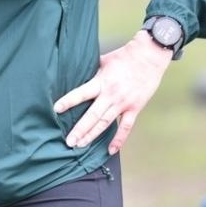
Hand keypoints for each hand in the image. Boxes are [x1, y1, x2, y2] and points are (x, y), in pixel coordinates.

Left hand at [53, 32, 172, 154]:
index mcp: (101, 81)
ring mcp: (123, 103)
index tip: (56, 109)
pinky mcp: (135, 108)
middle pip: (92, 115)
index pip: (81, 93)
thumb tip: (76, 75)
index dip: (68, 101)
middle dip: (79, 129)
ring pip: (105, 123)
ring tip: (80, 145)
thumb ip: (91, 71)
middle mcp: (111, 95)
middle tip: (69, 142)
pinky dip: (119, 139)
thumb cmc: (125, 56)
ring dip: (92, 135)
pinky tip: (111, 150)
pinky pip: (126, 127)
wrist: (149, 56)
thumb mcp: (104, 60)